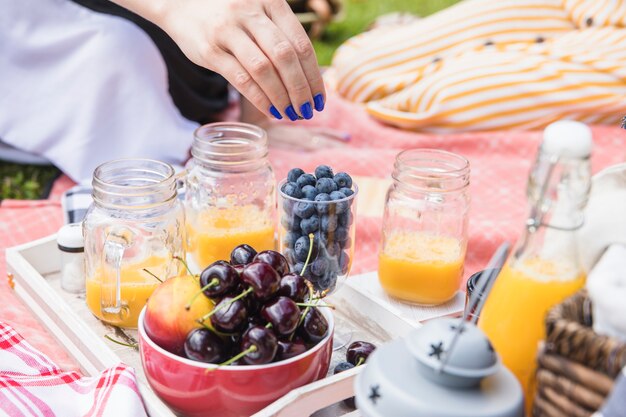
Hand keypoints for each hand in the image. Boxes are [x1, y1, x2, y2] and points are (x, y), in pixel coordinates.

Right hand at [158, 0, 325, 120]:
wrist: (180, 3)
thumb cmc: (231, 15)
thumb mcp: (259, 13)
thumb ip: (281, 36)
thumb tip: (309, 80)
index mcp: (271, 2)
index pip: (301, 44)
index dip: (314, 75)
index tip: (320, 98)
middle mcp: (250, 13)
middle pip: (286, 57)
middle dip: (301, 90)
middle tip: (307, 111)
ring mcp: (228, 31)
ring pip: (264, 70)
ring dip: (282, 97)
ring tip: (290, 114)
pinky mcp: (210, 50)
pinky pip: (241, 79)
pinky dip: (260, 98)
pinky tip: (271, 110)